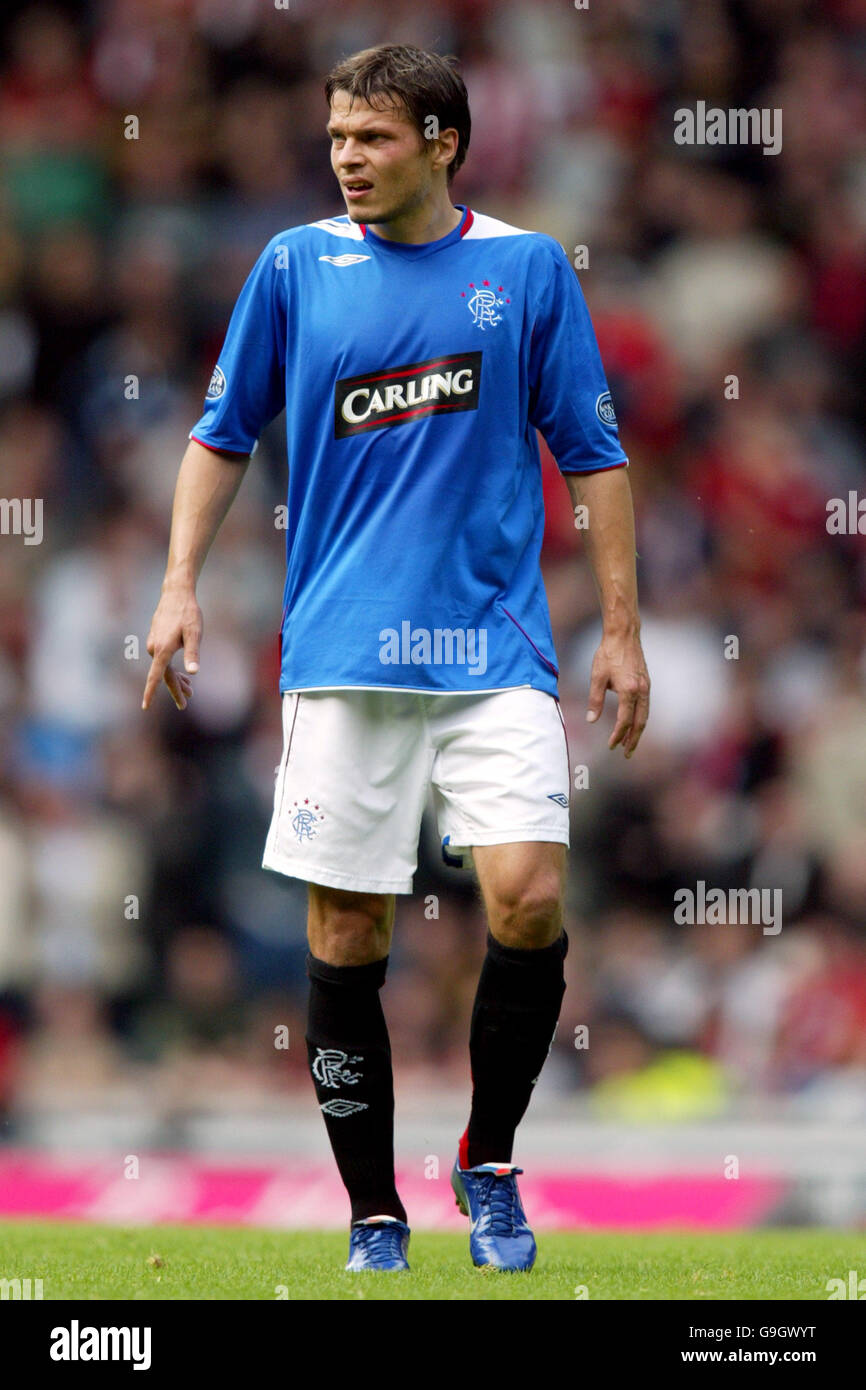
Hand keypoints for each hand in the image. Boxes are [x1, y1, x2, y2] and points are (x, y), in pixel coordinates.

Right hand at [141, 585, 201, 710]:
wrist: (176, 594)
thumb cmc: (187, 613)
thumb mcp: (195, 634)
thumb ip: (193, 653)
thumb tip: (194, 672)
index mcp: (162, 649)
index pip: (156, 677)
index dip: (151, 692)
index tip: (145, 707)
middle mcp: (154, 648)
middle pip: (163, 675)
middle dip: (175, 689)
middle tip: (186, 704)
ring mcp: (154, 644)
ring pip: (164, 668)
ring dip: (176, 680)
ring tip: (191, 691)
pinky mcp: (156, 640)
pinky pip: (164, 660)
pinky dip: (173, 669)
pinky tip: (184, 674)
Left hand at [585, 628, 649, 757]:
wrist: (624, 635)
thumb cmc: (608, 654)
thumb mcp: (597, 677)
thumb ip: (595, 700)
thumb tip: (591, 720)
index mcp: (629, 690)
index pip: (624, 720)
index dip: (617, 735)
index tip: (611, 746)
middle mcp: (641, 691)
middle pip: (640, 722)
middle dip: (633, 740)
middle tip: (627, 754)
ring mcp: (646, 687)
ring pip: (645, 715)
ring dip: (638, 731)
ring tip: (630, 743)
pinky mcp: (646, 683)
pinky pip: (645, 706)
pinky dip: (640, 718)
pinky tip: (633, 723)